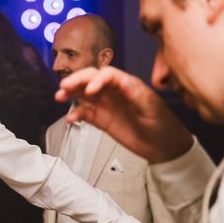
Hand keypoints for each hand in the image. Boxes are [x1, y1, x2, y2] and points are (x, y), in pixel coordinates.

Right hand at [56, 66, 192, 162]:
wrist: (164, 148)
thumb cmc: (163, 124)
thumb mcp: (151, 107)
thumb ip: (135, 93)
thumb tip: (121, 81)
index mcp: (126, 84)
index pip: (106, 74)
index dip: (96, 79)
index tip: (90, 91)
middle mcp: (113, 91)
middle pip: (90, 79)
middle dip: (76, 81)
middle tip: (64, 87)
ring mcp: (106, 104)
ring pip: (83, 93)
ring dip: (70, 93)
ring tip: (59, 97)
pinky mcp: (101, 119)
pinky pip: (84, 113)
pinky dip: (75, 114)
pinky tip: (70, 118)